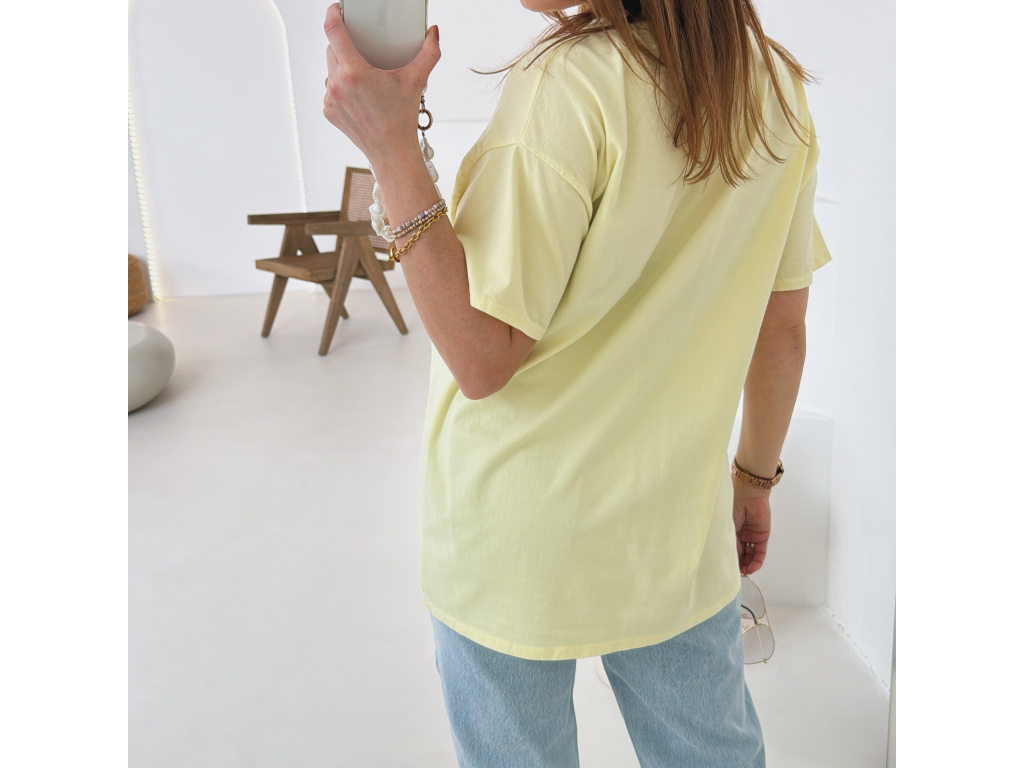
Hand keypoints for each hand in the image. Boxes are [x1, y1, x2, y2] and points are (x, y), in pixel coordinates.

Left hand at [322, 3, 440, 162]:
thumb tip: (433, 33)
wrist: (391, 152)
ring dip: (341, 65)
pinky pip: (331, 89)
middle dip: (344, 43)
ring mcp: (330, 98)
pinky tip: (358, 93)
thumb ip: (428, 53)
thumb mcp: (416, 81)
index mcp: (354, 71)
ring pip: (330, 69)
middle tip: (360, 45)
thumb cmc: (401, 118)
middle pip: (332, 49)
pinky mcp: (328, 111)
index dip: (333, 14)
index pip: (332, 30)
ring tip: (361, 72)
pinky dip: (342, 86)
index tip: (337, 9)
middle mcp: (337, 84)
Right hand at [733, 482, 770, 575]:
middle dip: (740, 565)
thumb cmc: (734, 506)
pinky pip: (760, 552)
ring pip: (751, 555)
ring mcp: (752, 536)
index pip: (731, 549)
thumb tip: (727, 558)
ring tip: (744, 572)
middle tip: (736, 574)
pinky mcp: (763, 536)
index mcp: (731, 530)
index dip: (730, 560)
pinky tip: (752, 568)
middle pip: (741, 554)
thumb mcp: (727, 526)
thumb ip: (729, 542)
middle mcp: (742, 534)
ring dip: (748, 565)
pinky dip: (756, 561)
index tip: (728, 570)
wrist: (748, 494)